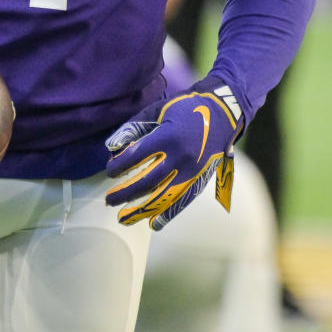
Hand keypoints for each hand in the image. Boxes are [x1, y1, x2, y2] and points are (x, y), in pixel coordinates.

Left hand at [105, 77, 242, 230]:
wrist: (222, 113)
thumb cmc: (185, 108)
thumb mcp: (157, 110)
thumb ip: (134, 128)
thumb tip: (111, 147)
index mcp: (168, 137)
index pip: (137, 157)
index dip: (120, 167)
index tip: (109, 172)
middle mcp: (180, 158)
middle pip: (147, 182)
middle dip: (125, 193)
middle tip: (109, 200)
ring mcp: (192, 172)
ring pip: (163, 197)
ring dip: (142, 210)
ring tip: (124, 218)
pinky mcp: (200, 179)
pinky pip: (183, 201)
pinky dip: (168, 214)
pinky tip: (153, 224)